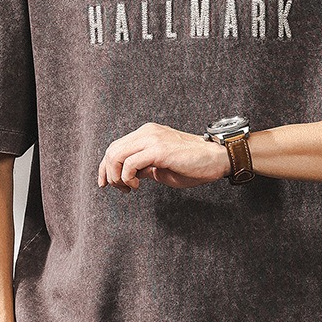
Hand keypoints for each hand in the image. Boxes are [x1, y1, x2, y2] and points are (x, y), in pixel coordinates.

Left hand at [98, 122, 229, 191]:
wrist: (217, 159)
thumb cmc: (194, 164)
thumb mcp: (161, 166)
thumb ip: (144, 166)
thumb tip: (128, 174)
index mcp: (147, 133)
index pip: (116, 146)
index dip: (105, 166)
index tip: (105, 183)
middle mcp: (147, 132)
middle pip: (112, 150)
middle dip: (108, 173)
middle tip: (120, 189)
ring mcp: (152, 138)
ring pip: (116, 155)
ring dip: (116, 176)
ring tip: (128, 188)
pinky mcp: (158, 149)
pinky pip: (130, 163)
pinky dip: (127, 177)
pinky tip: (137, 186)